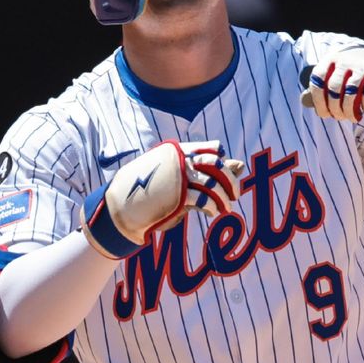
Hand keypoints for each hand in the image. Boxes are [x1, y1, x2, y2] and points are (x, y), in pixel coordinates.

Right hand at [80, 140, 244, 258]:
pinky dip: (213, 207)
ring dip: (224, 198)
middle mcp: (180, 161)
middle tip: (235, 194)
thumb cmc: (152, 189)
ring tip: (227, 208)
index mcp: (178, 151)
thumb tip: (241, 165)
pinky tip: (214, 213)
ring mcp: (178, 177)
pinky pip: (204, 200)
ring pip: (213, 184)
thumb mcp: (179, 175)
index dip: (223, 162)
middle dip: (230, 181)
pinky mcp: (178, 196)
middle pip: (217, 166)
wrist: (122, 205)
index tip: (225, 175)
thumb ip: (209, 169)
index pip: (211, 149)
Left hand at [300, 45, 363, 121]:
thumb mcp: (343, 76)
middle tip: (340, 118)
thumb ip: (324, 87)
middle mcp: (348, 58)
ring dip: (349, 112)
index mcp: (335, 57)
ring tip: (353, 117)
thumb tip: (303, 101)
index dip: (318, 100)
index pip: (317, 79)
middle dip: (335, 110)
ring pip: (350, 94)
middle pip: (333, 89)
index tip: (325, 114)